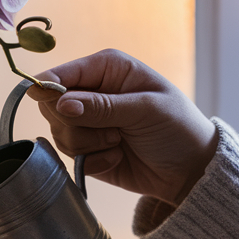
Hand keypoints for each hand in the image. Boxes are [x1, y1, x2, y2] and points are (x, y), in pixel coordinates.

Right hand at [28, 49, 217, 206]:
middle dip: (76, 124)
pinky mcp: (85, 149)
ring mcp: (86, 122)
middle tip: (111, 131)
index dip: (49, 87)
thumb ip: (102, 106)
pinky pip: (69, 156)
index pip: (61, 73)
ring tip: (119, 143)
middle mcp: (90, 92)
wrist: (189, 170)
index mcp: (106, 69)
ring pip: (59, 133)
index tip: (51, 103)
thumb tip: (61, 103)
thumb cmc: (177, 127)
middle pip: (51, 106)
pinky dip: (93, 161)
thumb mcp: (145, 110)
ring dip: (88, 144)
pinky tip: (116, 157)